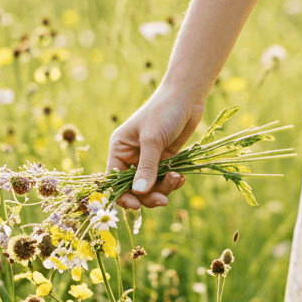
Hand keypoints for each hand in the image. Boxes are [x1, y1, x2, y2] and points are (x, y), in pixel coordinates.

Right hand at [106, 88, 205, 210]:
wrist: (187, 96)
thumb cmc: (164, 111)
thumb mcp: (153, 139)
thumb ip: (146, 167)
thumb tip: (138, 193)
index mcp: (120, 148)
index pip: (114, 179)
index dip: (123, 195)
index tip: (136, 206)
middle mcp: (132, 156)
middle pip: (134, 187)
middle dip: (148, 195)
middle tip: (163, 200)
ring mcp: (149, 159)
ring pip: (152, 186)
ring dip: (164, 188)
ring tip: (177, 179)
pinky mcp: (165, 159)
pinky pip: (165, 179)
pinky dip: (172, 182)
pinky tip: (182, 177)